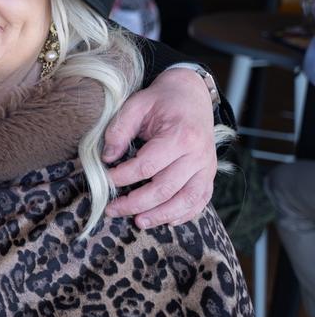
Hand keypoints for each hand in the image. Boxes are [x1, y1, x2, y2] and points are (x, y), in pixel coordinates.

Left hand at [102, 67, 216, 227]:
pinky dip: (185, 214)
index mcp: (180, 136)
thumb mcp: (136, 105)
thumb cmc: (161, 100)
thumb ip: (119, 130)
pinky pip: (200, 201)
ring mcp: (208, 167)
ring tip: (138, 222)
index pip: (147, 166)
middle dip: (136, 203)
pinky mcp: (210, 175)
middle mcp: (198, 155)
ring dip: (160, 215)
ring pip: (186, 200)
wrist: (192, 94)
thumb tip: (107, 158)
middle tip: (113, 209)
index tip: (105, 181)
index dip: (123, 177)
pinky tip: (166, 221)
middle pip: (165, 188)